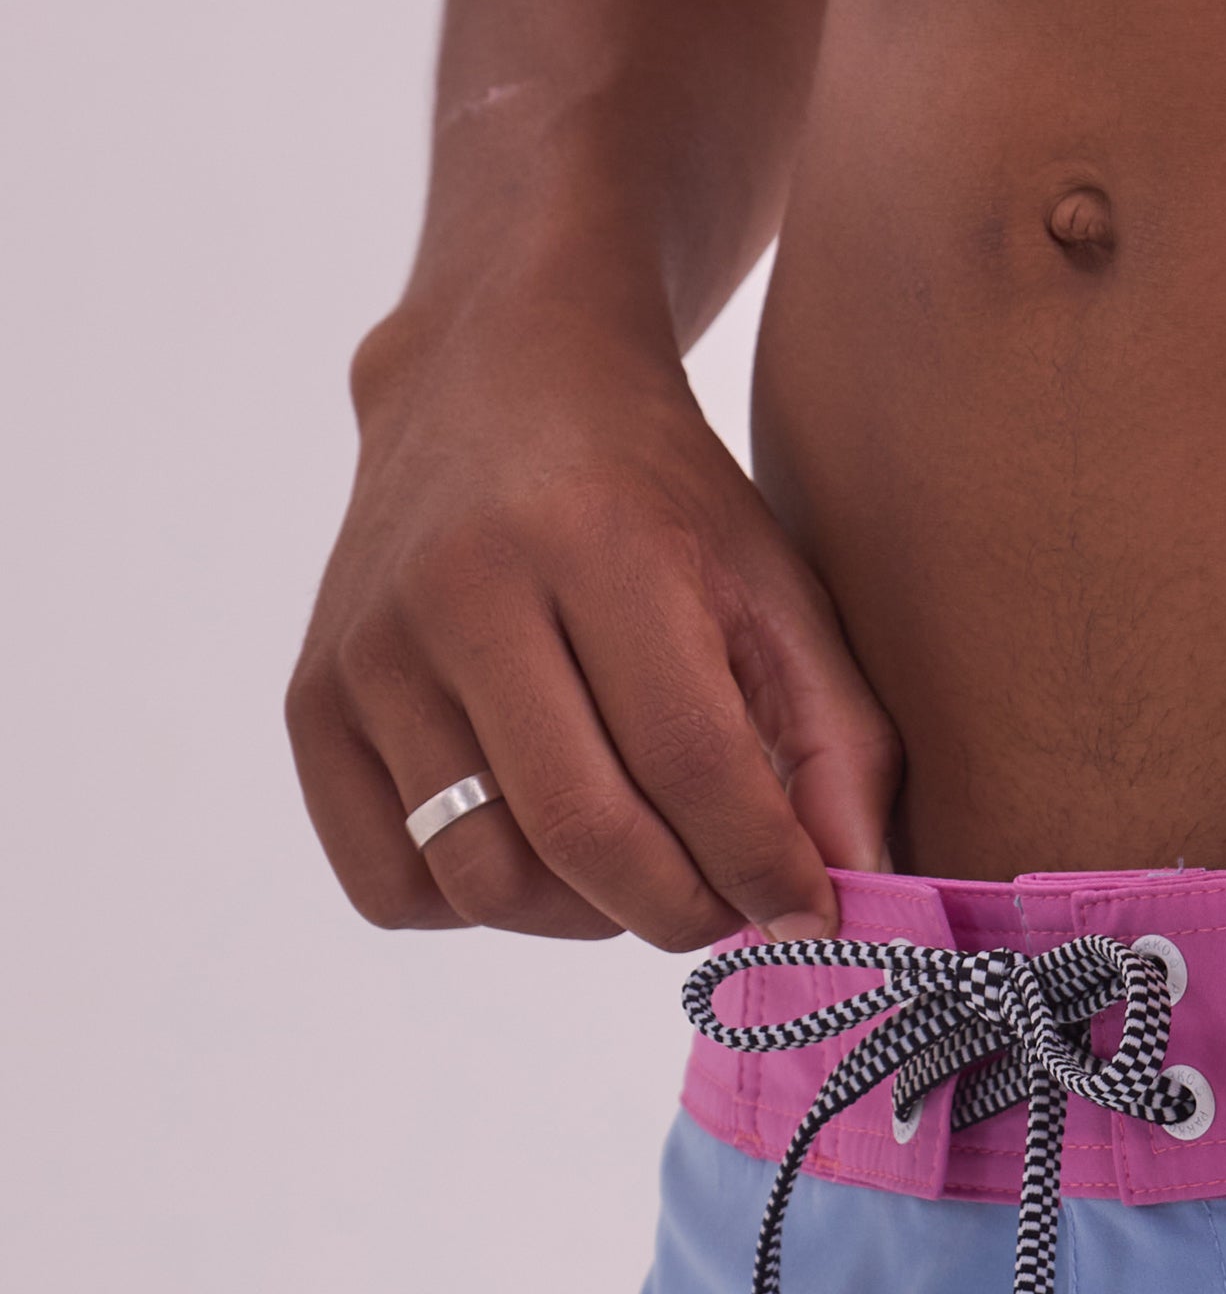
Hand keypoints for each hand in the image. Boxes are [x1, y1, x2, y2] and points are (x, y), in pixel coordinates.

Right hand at [288, 274, 899, 942]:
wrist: (491, 378)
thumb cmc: (654, 497)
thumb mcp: (775, 585)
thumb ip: (837, 743)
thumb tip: (846, 904)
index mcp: (594, 539)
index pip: (689, 761)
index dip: (763, 868)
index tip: (807, 913)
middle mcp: (461, 588)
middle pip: (582, 836)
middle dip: (682, 910)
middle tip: (724, 903)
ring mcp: (369, 647)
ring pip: (484, 878)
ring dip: (584, 915)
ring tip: (633, 863)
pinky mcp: (311, 698)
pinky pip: (390, 883)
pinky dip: (475, 902)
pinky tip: (529, 841)